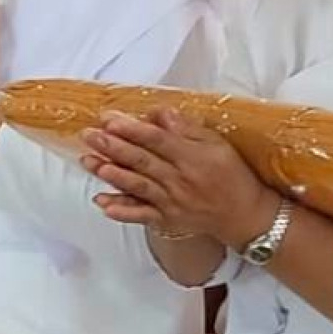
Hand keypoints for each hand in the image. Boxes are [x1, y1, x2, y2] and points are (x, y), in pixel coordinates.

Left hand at [79, 109, 278, 247]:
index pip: (157, 140)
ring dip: (110, 174)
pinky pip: (140, 215)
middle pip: (141, 161)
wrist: (244, 215)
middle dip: (112, 147)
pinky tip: (102, 203)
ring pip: (136, 186)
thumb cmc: (232, 175)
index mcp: (192, 157)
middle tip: (89, 134)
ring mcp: (171, 202)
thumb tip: (160, 113)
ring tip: (88, 161)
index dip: (132, 129)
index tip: (110, 118)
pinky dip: (121, 210)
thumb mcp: (217, 144)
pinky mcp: (166, 220)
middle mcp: (179, 180)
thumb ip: (187, 129)